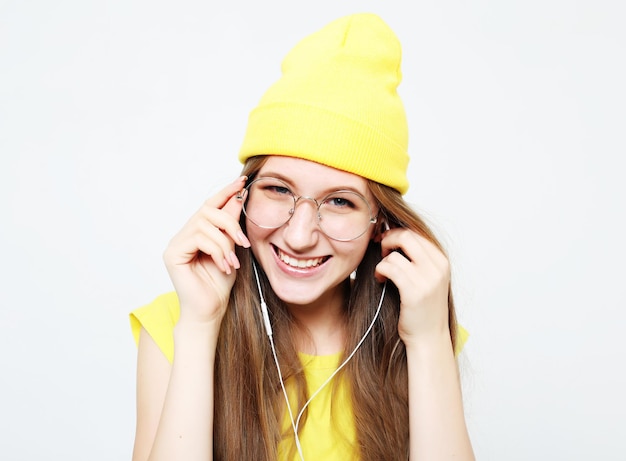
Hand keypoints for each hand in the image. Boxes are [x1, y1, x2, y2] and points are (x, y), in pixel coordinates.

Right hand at [163, 176, 250, 324]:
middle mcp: (184, 234)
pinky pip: (198, 238)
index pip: (211, 205)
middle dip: (230, 222)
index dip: (226, 192)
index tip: (242, 182)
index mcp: (198, 232)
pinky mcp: (172, 253)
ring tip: (232, 261)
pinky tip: (224, 265)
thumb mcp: (232, 248)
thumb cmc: (220, 283)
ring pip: (204, 224)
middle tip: (243, 242)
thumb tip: (239, 197)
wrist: (211, 310)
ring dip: (224, 242)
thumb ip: (232, 225)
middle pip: (207, 210)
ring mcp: (176, 243)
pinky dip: (217, 250)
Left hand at [375, 228, 449, 346]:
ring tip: (383, 273)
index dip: (396, 233)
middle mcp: (438, 268)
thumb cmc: (422, 308)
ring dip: (382, 262)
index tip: (384, 240)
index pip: (416, 233)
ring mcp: (427, 280)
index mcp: (442, 261)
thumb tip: (394, 234)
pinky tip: (381, 280)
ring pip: (395, 254)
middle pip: (406, 236)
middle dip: (388, 240)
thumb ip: (417, 258)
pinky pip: (389, 268)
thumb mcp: (427, 278)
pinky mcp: (414, 292)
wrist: (428, 337)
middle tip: (381, 251)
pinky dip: (380, 271)